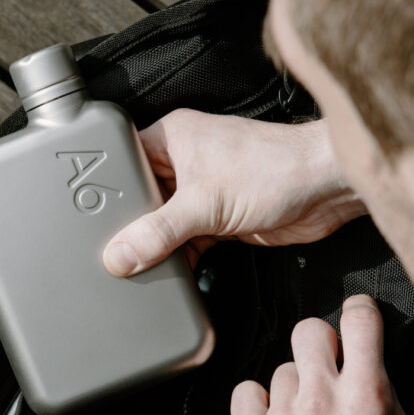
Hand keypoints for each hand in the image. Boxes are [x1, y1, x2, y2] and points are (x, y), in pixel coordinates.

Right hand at [102, 109, 365, 275]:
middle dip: (128, 226)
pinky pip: (186, 241)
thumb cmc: (275, 170)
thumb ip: (158, 233)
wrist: (328, 189)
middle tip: (106, 252)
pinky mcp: (220, 217)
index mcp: (171, 138)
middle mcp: (183, 161)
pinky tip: (167, 276)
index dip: (104, 189)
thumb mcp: (204, 203)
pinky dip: (179, 259)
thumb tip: (118, 256)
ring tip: (132, 269)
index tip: (85, 219)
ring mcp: (203, 190)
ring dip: (155, 247)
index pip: (121, 160)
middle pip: (140, 198)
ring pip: (163, 223)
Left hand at [230, 295, 413, 414]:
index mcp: (367, 396)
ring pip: (280, 369)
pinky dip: (257, 403)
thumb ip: (385, 398)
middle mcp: (321, 399)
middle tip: (324, 366)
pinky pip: (245, 392)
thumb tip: (371, 371)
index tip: (356, 317)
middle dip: (319, 343)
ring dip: (292, 387)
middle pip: (308, 330)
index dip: (358, 312)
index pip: (359, 319)